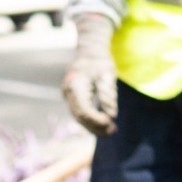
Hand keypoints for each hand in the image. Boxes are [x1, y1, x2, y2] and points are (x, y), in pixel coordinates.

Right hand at [62, 13, 117, 135]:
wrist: (89, 51)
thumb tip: (112, 115)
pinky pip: (81, 114)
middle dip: (96, 126)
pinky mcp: (73, 99)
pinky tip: (104, 124)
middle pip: (80, 117)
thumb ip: (109, 95)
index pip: (83, 109)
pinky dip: (92, 120)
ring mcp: (68, 96)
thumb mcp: (107, 74)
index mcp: (75, 84)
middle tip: (112, 130)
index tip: (110, 122)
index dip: (96, 119)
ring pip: (79, 118)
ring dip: (94, 126)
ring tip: (111, 130)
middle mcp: (68, 92)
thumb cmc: (99, 61)